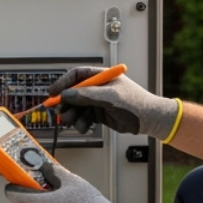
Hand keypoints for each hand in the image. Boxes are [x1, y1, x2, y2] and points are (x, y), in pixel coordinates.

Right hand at [49, 66, 180, 140]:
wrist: (149, 119)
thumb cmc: (135, 103)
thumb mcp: (110, 97)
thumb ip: (87, 95)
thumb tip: (66, 95)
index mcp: (101, 76)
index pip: (77, 75)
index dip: (63, 83)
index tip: (53, 93)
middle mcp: (98, 87)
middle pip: (74, 92)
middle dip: (66, 103)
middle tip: (59, 112)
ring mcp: (98, 100)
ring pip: (77, 107)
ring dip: (72, 115)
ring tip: (70, 122)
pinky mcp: (99, 113)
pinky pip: (84, 117)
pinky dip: (81, 122)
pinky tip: (82, 127)